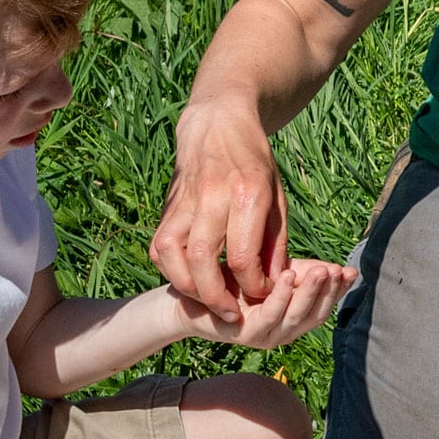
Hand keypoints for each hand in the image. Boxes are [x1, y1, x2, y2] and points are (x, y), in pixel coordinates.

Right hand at [152, 103, 289, 322]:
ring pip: (172, 252)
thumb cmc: (255, 163)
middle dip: (215, 295)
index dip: (253, 285)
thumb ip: (275, 241)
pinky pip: (160, 244)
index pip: (244, 255)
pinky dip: (169, 269)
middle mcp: (212, 196)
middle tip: (230, 313)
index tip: (262, 293)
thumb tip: (274, 282)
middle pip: (203, 258)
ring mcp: (185, 200)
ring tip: (206, 301)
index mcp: (248, 193)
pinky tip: (187, 280)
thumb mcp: (278, 197)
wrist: (217, 125)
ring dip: (186, 286)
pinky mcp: (168, 205)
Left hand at [176, 260, 354, 348]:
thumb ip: (303, 273)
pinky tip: (288, 276)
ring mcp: (265, 336)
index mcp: (293, 318)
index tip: (352, 272)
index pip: (324, 307)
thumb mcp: (275, 272)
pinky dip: (281, 296)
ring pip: (295, 317)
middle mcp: (283, 332)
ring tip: (322, 272)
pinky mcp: (246, 334)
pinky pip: (269, 315)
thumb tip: (341, 269)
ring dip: (310, 294)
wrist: (194, 293)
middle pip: (315, 315)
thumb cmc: (235, 281)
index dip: (339, 292)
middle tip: (339, 271)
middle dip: (329, 293)